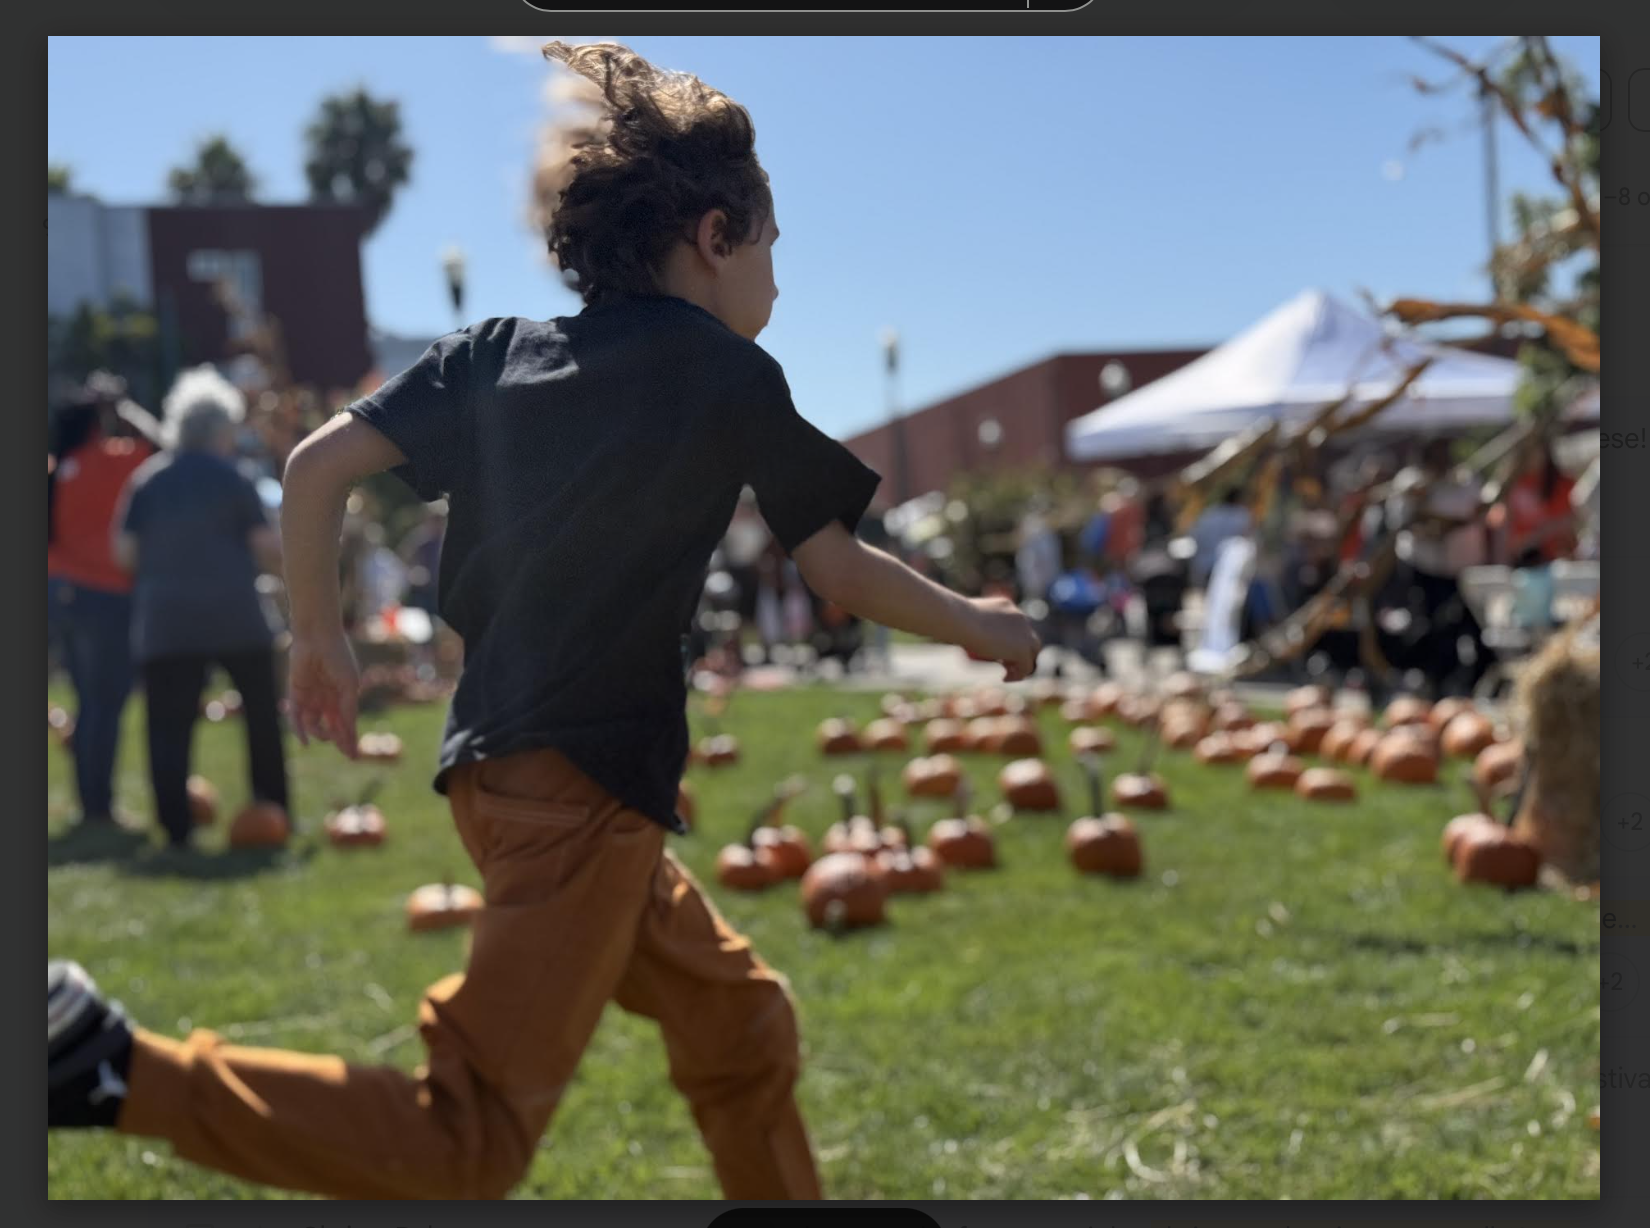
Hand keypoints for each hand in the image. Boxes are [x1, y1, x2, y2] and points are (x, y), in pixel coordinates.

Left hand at [285, 630, 360, 757]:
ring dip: (320, 734)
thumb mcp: (349, 684)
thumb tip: (349, 728)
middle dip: (339, 741)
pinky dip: (299, 730)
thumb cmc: (339, 657)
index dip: (351, 739)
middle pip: (332, 727)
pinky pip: (296, 717)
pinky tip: (305, 741)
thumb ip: (348, 707)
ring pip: (314, 725)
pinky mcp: (295, 694)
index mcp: (343, 695)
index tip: (354, 756)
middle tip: (346, 755)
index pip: (347, 722)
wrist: (318, 637)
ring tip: (325, 737)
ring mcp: (311, 698)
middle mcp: (327, 699)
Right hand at [961, 595, 1041, 682]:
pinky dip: (1016, 675)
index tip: (1000, 652)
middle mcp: (1020, 618)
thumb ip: (974, 629)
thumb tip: (969, 640)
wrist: (962, 621)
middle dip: (1021, 653)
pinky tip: (1004, 678)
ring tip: (1007, 673)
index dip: (1011, 641)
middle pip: (1030, 639)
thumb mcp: (966, 623)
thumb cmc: (956, 621)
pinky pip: (1026, 667)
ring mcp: (1024, 633)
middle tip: (1007, 665)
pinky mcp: (1022, 649)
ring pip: (1032, 653)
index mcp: (1007, 607)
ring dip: (1021, 665)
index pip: (1017, 626)